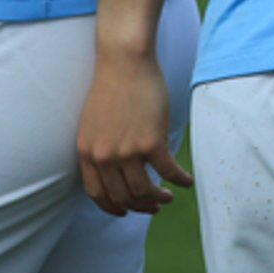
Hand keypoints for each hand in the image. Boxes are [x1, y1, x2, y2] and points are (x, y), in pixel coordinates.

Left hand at [75, 45, 191, 216]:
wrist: (124, 60)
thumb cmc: (112, 85)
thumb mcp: (93, 123)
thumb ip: (99, 147)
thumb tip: (114, 168)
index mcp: (87, 152)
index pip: (97, 194)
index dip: (112, 208)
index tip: (125, 211)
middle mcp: (104, 156)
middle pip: (122, 197)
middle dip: (140, 207)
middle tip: (154, 206)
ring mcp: (127, 151)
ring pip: (144, 191)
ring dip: (158, 199)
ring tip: (168, 197)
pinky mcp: (150, 142)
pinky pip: (168, 172)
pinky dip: (179, 180)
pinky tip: (186, 181)